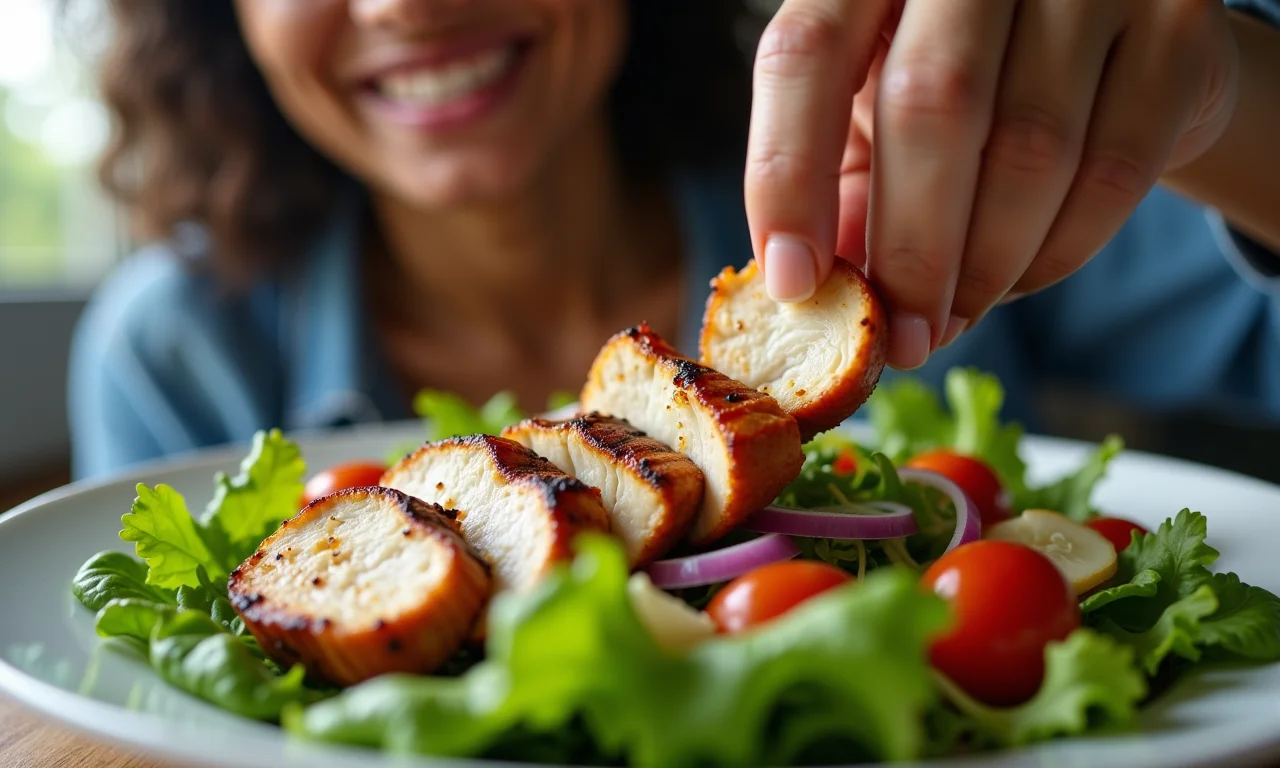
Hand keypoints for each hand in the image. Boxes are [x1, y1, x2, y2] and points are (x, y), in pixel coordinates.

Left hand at [745, 0, 1237, 368]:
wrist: (1107, 32)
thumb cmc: (959, 74)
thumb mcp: (874, 111)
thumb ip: (839, 183)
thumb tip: (814, 290)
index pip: (806, 55)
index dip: (788, 176)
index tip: (791, 283)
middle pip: (931, 105)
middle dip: (909, 251)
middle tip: (900, 339)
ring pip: (1030, 151)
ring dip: (984, 268)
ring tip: (953, 319)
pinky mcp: (1178, 25)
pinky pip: (1114, 173)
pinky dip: (1057, 253)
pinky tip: (1018, 280)